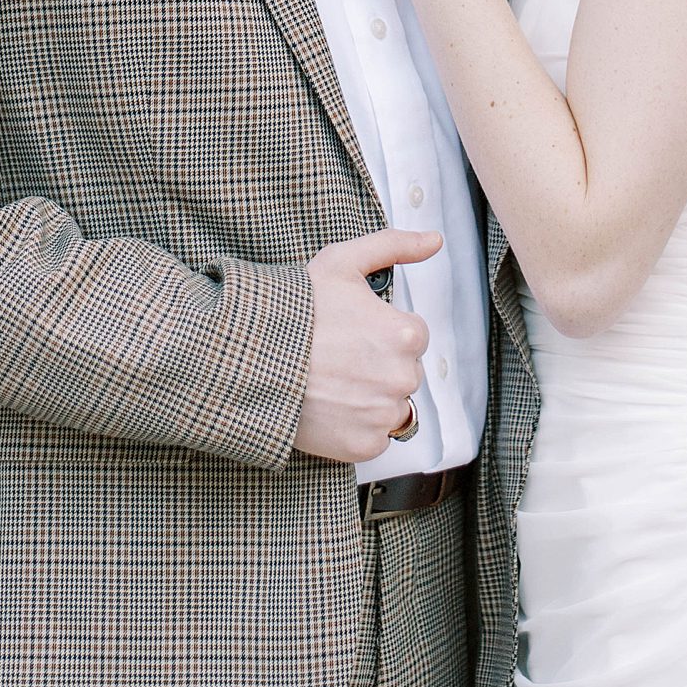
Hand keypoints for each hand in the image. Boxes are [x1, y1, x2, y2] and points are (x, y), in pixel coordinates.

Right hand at [294, 227, 441, 460]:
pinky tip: (331, 406)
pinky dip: (357, 428)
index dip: (383, 331)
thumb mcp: (343, 262)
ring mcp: (383, 416)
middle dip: (380, 364)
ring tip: (333, 381)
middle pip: (405, 372)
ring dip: (371, 397)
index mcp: (405, 334)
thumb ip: (395, 246)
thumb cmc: (296, 310)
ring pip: (392, 406)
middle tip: (340, 355)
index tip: (354, 331)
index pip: (414, 336)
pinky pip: (375, 438)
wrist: (252, 358)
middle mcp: (402, 378)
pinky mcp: (363, 446)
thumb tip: (434, 240)